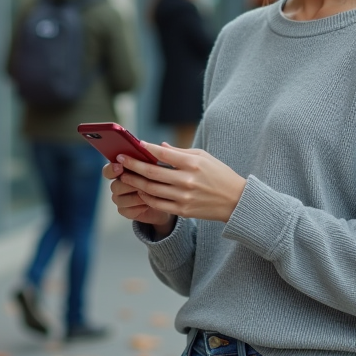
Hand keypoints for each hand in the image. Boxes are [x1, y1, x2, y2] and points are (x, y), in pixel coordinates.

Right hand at [103, 161, 175, 235]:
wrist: (166, 200)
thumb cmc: (159, 180)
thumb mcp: (157, 167)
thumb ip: (152, 158)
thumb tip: (158, 146)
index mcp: (120, 171)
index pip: (108, 170)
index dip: (112, 169)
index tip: (120, 167)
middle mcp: (117, 185)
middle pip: (115, 186)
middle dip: (130, 185)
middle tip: (143, 184)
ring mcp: (120, 199)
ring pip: (121, 199)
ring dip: (136, 197)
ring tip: (150, 194)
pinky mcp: (125, 211)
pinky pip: (127, 210)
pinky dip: (138, 207)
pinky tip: (148, 204)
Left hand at [110, 141, 247, 225]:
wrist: (235, 201)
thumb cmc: (219, 175)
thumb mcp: (204, 157)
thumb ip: (180, 152)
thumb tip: (159, 145)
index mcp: (192, 163)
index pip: (162, 153)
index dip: (145, 149)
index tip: (133, 145)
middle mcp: (186, 180)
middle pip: (151, 172)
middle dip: (132, 165)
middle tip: (120, 160)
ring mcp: (183, 197)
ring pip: (151, 189)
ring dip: (134, 182)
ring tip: (124, 176)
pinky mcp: (182, 210)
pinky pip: (157, 203)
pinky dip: (146, 196)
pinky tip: (140, 190)